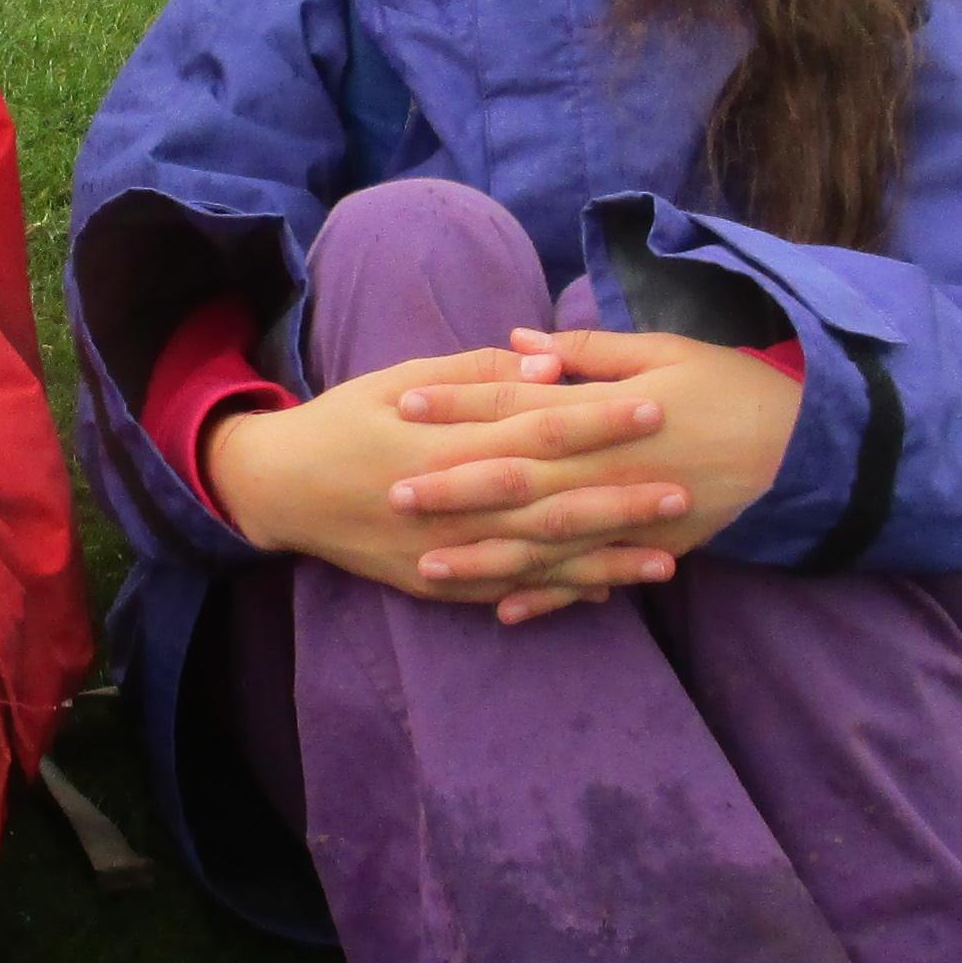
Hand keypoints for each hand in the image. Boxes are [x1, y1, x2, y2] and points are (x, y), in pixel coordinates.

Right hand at [204, 342, 692, 625]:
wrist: (278, 488)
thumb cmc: (344, 421)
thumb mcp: (400, 379)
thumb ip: (477, 375)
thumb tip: (550, 367)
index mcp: (445, 446)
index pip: (539, 430)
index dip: (599, 421)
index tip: (656, 409)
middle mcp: (451, 508)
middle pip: (551, 504)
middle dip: (620, 500)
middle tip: (683, 493)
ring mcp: (443, 555)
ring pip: (538, 561)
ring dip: (603, 562)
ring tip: (666, 561)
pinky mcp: (434, 585)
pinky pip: (505, 592)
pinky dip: (553, 595)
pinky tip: (602, 592)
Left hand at [397, 330, 803, 583]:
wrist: (803, 441)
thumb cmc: (729, 383)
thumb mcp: (662, 351)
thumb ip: (587, 354)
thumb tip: (520, 343)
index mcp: (608, 418)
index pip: (518, 410)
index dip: (460, 408)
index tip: (404, 405)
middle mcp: (612, 474)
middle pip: (519, 484)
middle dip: (454, 491)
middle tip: (394, 495)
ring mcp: (631, 519)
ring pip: (548, 544)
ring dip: (488, 558)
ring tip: (429, 567)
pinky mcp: (652, 549)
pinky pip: (593, 579)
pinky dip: (552, 598)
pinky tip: (506, 612)